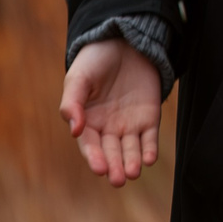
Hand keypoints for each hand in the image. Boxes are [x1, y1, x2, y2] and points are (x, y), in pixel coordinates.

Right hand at [60, 39, 164, 186]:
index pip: (90, 145)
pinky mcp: (149, 116)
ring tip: (133, 172)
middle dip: (114, 166)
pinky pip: (150, 136)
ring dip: (131, 162)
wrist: (124, 42)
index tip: (100, 168)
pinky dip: (149, 148)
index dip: (95, 157)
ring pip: (130, 148)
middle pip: (111, 151)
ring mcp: (129, 124)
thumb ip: (72, 102)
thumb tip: (75, 129)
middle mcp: (107, 128)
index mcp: (87, 122)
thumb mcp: (78, 78)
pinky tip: (149, 158)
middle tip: (118, 179)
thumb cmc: (94, 62)